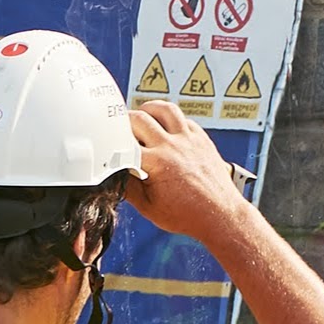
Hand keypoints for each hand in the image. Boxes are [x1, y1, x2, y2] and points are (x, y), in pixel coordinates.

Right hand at [125, 97, 246, 243]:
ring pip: (165, 109)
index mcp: (156, 162)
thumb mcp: (148, 207)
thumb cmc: (186, 214)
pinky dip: (170, 117)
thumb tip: (114, 174)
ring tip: (140, 116)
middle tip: (117, 128)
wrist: (219, 213)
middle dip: (124, 121)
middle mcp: (172, 145)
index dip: (111, 142)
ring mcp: (189, 139)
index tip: (104, 143)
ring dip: (149, 109)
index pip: (124, 143)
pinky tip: (164, 125)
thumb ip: (128, 187)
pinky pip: (184, 118)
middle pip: (140, 118)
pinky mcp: (202, 138)